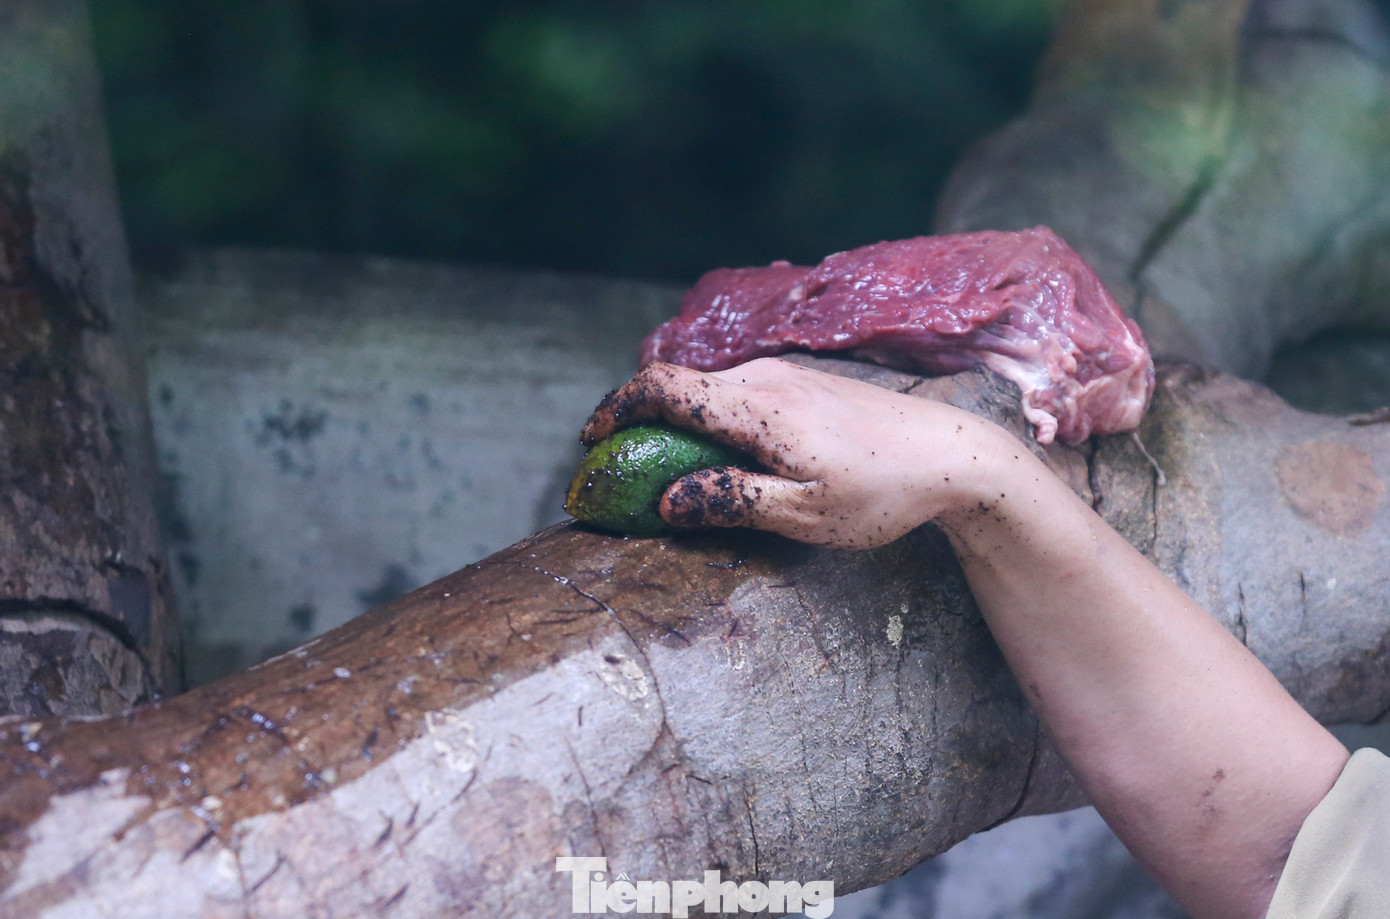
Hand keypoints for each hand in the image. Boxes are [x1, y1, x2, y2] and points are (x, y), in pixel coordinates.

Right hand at [580, 358, 1016, 548]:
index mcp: (756, 408)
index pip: (663, 387)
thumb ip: (731, 501)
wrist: (953, 453)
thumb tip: (666, 500)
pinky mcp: (803, 383)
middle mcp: (764, 378)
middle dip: (640, 423)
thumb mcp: (804, 515)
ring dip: (679, 425)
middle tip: (622, 471)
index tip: (590, 439)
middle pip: (679, 387)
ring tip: (671, 474)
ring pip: (709, 391)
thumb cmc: (881, 493)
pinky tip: (725, 459)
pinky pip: (737, 395)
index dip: (616, 408)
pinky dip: (711, 422)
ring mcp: (785, 375)